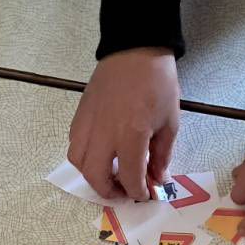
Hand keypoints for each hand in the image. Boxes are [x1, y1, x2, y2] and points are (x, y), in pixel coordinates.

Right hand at [68, 48, 179, 201]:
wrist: (135, 50)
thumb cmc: (158, 83)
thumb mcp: (170, 122)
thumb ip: (162, 155)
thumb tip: (158, 178)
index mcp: (131, 135)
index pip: (130, 177)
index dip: (138, 191)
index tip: (146, 194)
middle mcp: (104, 133)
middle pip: (96, 177)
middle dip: (110, 191)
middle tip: (124, 191)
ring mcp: (88, 123)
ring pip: (78, 162)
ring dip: (93, 176)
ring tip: (109, 174)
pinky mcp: (80, 114)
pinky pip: (74, 144)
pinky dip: (84, 156)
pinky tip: (99, 154)